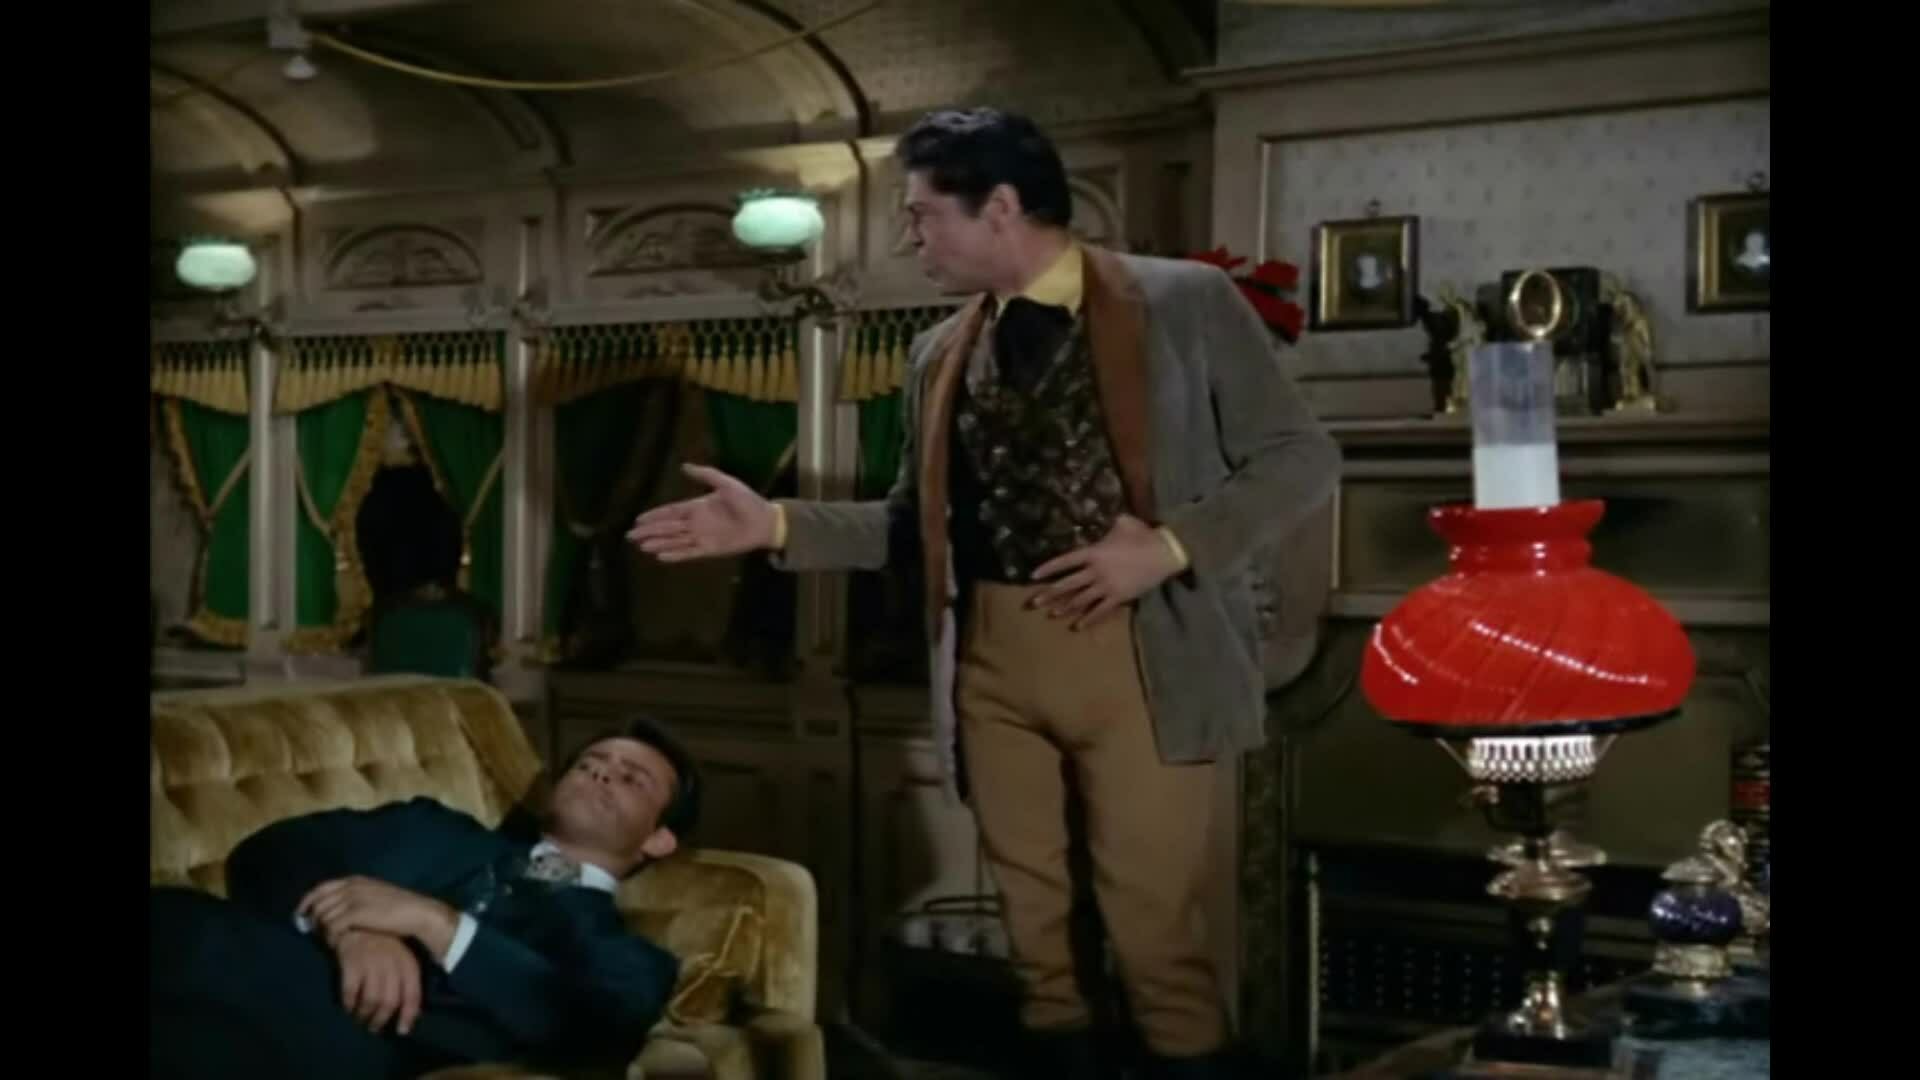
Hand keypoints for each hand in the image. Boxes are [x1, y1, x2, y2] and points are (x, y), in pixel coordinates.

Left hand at [298, 876, 457, 960]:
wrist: (417, 912)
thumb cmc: (399, 907)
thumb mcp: (375, 895)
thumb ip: (357, 897)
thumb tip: (340, 908)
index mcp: (354, 880)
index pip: (320, 888)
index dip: (306, 902)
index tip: (301, 914)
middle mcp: (350, 887)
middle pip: (318, 903)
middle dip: (311, 918)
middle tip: (312, 932)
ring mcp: (352, 899)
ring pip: (323, 916)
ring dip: (322, 930)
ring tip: (328, 940)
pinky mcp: (355, 914)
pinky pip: (332, 927)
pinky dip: (331, 937)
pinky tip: (336, 944)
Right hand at [333, 930, 422, 1035]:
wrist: (358, 920)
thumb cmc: (381, 942)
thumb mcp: (400, 957)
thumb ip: (404, 980)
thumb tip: (410, 1012)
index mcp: (408, 962)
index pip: (412, 995)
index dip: (408, 1016)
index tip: (401, 1031)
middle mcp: (392, 963)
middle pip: (389, 1002)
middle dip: (380, 1019)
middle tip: (373, 1027)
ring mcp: (371, 962)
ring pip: (370, 1000)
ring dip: (363, 1015)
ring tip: (359, 1018)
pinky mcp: (351, 962)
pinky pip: (350, 992)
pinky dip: (348, 1004)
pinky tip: (347, 1006)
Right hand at [626, 463, 777, 561]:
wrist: (765, 521)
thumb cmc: (747, 500)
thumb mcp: (726, 483)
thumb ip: (705, 475)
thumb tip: (684, 465)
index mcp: (697, 506)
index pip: (670, 511)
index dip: (654, 515)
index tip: (638, 519)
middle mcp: (696, 523)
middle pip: (668, 528)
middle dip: (649, 531)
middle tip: (630, 536)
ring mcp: (702, 537)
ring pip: (674, 541)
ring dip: (658, 543)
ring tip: (641, 547)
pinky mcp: (710, 549)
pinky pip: (688, 552)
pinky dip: (675, 554)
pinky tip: (660, 556)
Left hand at [1030, 515, 1182, 630]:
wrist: (1164, 553)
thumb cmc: (1144, 535)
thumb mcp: (1123, 522)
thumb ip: (1109, 523)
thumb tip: (1105, 517)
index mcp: (1094, 552)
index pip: (1066, 561)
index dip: (1049, 568)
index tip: (1034, 576)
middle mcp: (1096, 571)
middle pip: (1068, 585)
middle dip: (1049, 594)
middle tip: (1033, 602)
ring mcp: (1107, 586)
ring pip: (1081, 600)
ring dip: (1065, 608)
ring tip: (1051, 614)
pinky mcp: (1119, 598)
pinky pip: (1100, 611)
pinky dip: (1088, 619)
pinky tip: (1077, 626)